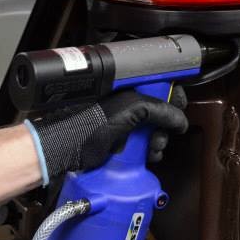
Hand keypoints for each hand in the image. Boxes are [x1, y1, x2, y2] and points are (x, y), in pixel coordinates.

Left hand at [28, 88, 187, 181]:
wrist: (61, 150)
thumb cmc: (83, 124)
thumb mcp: (127, 110)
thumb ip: (157, 109)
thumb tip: (178, 119)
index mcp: (122, 84)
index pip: (156, 82)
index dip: (171, 93)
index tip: (179, 106)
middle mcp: (120, 99)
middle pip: (157, 108)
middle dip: (164, 125)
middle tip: (160, 135)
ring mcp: (118, 121)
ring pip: (150, 128)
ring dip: (157, 141)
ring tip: (152, 149)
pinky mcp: (116, 140)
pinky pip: (140, 143)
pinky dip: (148, 151)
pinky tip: (147, 156)